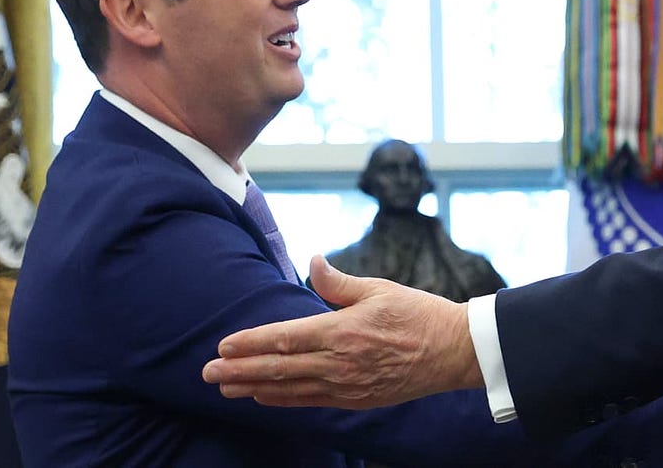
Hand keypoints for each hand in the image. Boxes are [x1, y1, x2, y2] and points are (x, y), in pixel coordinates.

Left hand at [201, 255, 482, 407]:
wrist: (454, 351)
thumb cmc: (419, 314)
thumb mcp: (380, 289)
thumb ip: (339, 282)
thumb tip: (312, 261)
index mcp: (343, 330)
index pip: (285, 338)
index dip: (251, 343)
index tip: (224, 345)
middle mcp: (340, 362)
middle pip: (279, 368)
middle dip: (240, 371)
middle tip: (208, 372)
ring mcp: (347, 385)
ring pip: (290, 390)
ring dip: (254, 388)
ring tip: (226, 387)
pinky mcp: (356, 399)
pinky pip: (311, 401)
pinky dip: (283, 400)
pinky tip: (265, 397)